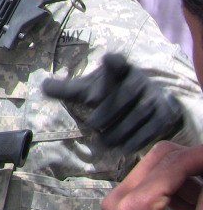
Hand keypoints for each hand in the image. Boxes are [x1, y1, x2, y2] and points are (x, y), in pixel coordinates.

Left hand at [42, 53, 182, 154]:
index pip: (117, 62)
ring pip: (138, 113)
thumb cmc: (112, 94)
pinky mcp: (166, 112)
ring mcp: (155, 95)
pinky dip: (137, 140)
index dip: (113, 62)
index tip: (108, 59)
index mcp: (120, 69)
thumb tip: (43, 87)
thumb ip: (68, 89)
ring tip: (102, 143)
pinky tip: (123, 149)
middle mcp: (140, 79)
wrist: (151, 104)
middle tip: (92, 124)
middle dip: (108, 111)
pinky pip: (152, 128)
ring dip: (120, 130)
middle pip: (124, 94)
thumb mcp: (90, 89)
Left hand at [103, 141, 202, 209]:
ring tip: (201, 197)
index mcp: (134, 207)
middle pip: (162, 157)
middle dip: (193, 162)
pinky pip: (153, 182)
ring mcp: (117, 200)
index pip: (174, 163)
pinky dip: (179, 187)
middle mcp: (118, 198)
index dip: (200, 156)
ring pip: (159, 167)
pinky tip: (195, 203)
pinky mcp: (122, 205)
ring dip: (189, 175)